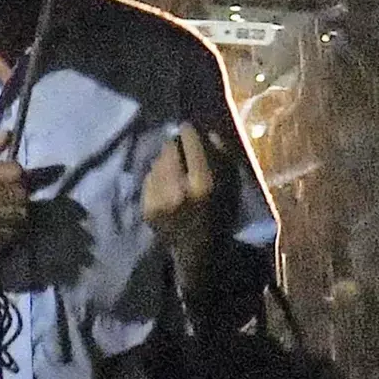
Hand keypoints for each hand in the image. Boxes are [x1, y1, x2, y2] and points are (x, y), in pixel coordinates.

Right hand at [0, 132, 28, 274]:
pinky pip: (13, 234)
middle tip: (2, 206)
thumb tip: (9, 131)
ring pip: (21, 214)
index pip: (15, 170)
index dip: (15, 178)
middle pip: (21, 193)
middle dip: (16, 200)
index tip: (7, 185)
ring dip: (14, 219)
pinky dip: (8, 235)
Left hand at [143, 122, 222, 282]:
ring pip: (156, 163)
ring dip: (164, 160)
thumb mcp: (232, 187)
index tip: (187, 126)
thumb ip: (223, 158)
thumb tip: (208, 134)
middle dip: (174, 145)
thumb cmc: (221, 217)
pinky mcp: (146, 208)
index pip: (190, 143)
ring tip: (173, 166)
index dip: (188, 131)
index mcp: (202, 183)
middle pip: (168, 150)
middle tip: (179, 145)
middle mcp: (177, 190)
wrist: (198, 252)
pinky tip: (165, 183)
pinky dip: (156, 177)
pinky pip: (147, 180)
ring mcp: (158, 200)